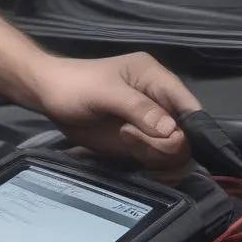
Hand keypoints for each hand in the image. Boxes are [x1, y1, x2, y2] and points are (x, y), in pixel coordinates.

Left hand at [30, 53, 202, 169]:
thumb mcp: (105, 93)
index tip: (174, 143)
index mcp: (156, 78)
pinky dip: (150, 164)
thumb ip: (139, 109)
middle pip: (186, 133)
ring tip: (124, 139)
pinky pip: (158, 159)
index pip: (189, 105)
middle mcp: (160, 101)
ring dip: (154, 153)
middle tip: (130, 137)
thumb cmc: (75, 86)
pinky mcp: (140, 143)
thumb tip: (173, 131)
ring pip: (174, 151)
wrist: (49, 96)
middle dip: (165, 143)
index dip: (192, 127)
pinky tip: (130, 155)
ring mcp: (150, 125)